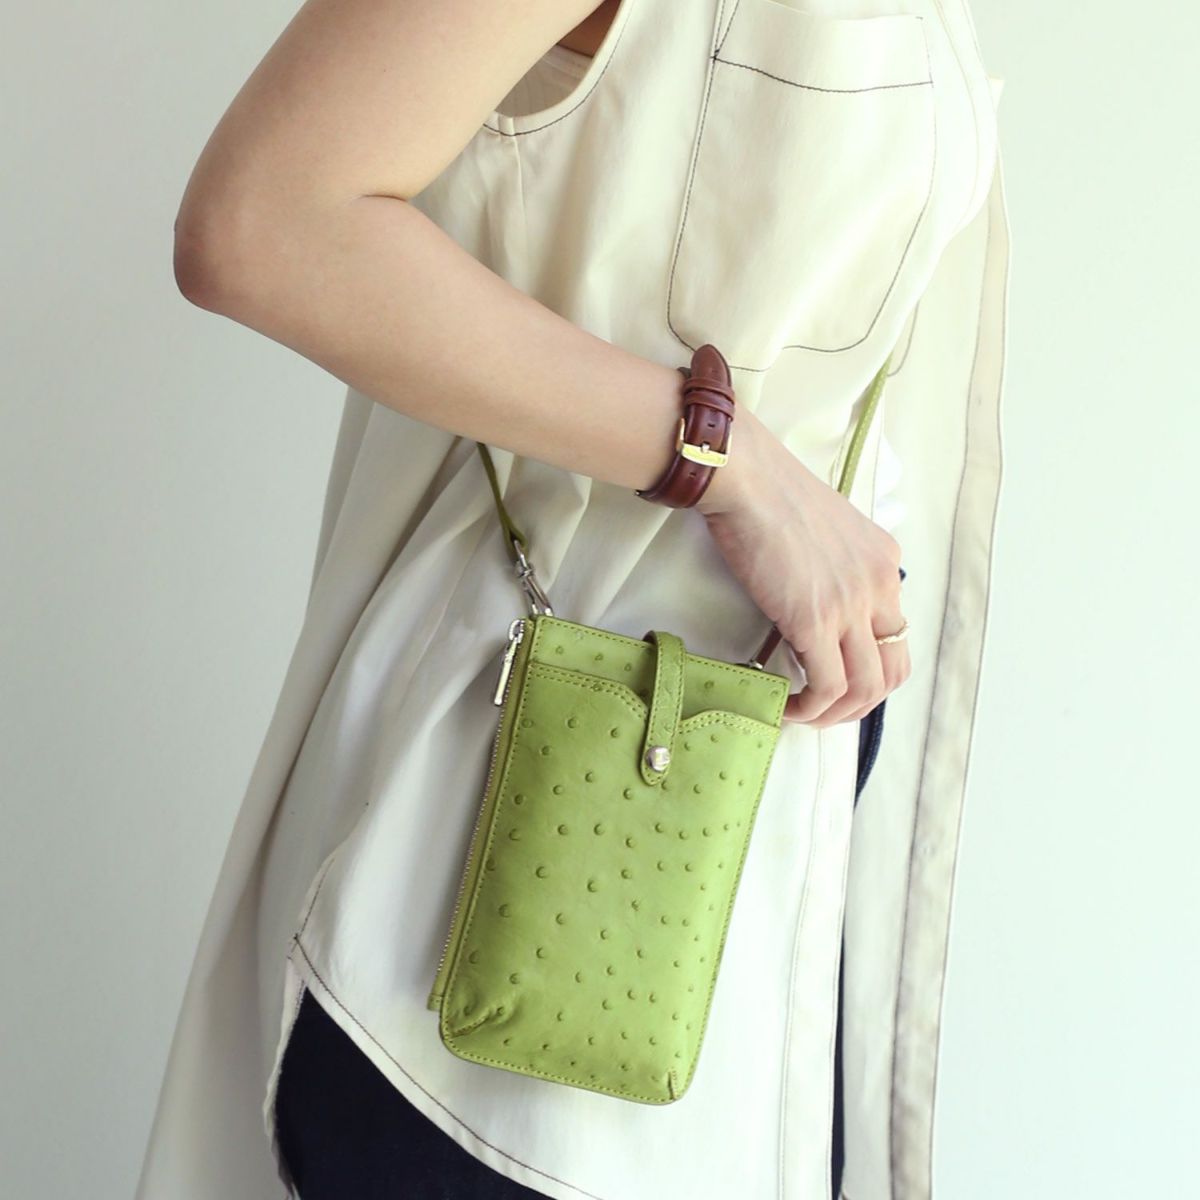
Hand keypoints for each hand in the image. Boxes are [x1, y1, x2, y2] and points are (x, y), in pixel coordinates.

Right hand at [696, 407, 910, 726]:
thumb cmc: (767, 492)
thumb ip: (833, 564)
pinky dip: (810, 709)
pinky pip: (828, 687)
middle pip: (893, 668)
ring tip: (805, 715)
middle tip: (826, 708)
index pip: (894, 632)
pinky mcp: (816, 621)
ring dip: (837, 714)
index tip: (834, 674)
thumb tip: (810, 597)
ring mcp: (851, 605)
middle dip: (861, 701)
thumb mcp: (823, 528)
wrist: (746, 478)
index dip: (867, 665)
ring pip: (866, 687)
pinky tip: (787, 707)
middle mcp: (879, 585)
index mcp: (884, 561)